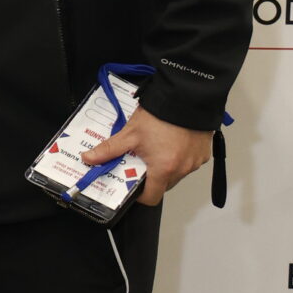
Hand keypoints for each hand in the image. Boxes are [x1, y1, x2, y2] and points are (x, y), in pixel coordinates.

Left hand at [91, 112, 211, 207]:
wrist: (186, 94)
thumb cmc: (161, 114)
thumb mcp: (130, 133)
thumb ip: (109, 149)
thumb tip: (89, 158)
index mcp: (164, 169)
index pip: (151, 197)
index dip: (139, 195)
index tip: (132, 184)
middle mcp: (183, 169)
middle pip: (164, 185)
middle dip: (151, 177)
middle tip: (141, 161)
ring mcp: (195, 162)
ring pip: (177, 173)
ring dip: (166, 166)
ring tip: (157, 148)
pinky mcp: (204, 152)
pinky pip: (190, 162)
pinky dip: (180, 156)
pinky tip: (173, 141)